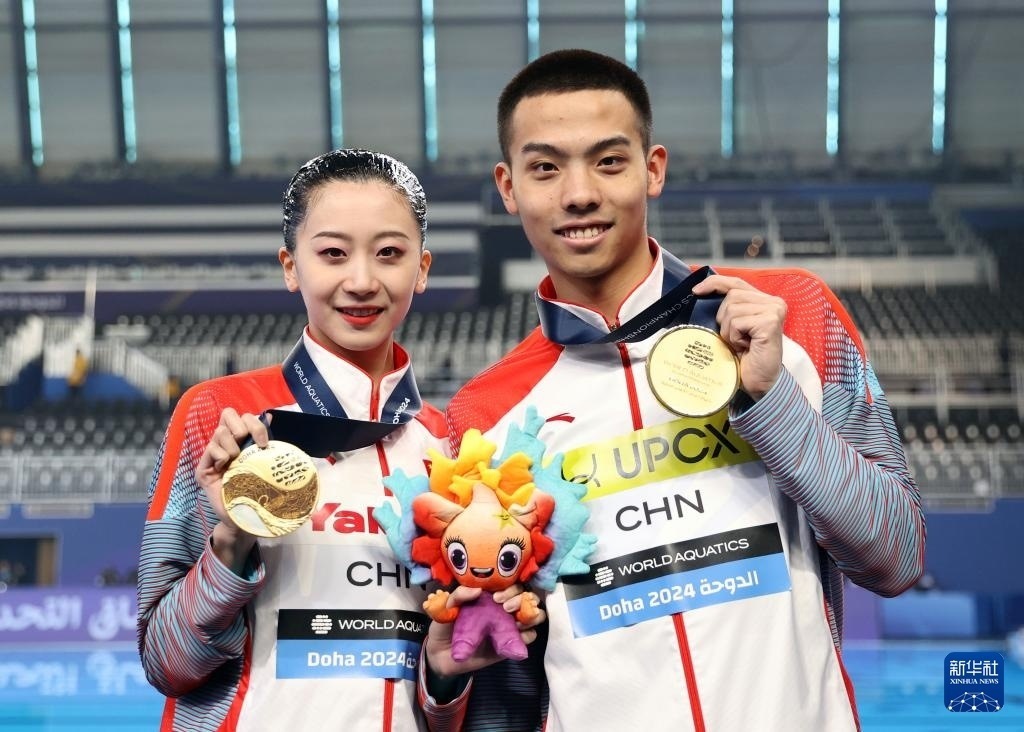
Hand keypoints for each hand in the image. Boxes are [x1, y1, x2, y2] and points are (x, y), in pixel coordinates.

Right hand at [195, 408, 268, 570]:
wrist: (244, 519)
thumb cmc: (257, 491)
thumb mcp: (264, 464)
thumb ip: (265, 441)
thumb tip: (272, 416)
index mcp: (239, 440)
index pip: (242, 416)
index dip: (254, 423)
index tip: (265, 443)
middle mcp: (224, 444)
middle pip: (228, 414)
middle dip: (242, 428)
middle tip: (248, 448)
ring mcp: (212, 455)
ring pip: (219, 432)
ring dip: (233, 446)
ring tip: (237, 463)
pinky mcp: (203, 468)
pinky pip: (211, 449)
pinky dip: (222, 457)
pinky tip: (226, 470)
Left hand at [424, 584, 545, 677]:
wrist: (441, 655)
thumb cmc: (445, 625)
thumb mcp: (446, 607)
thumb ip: (459, 595)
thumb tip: (477, 590)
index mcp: (490, 595)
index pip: (511, 583)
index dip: (510, 587)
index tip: (496, 597)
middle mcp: (504, 608)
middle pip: (527, 596)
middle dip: (521, 599)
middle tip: (505, 608)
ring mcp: (509, 626)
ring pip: (534, 614)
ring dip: (531, 615)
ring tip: (516, 622)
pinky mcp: (511, 644)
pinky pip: (530, 637)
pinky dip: (529, 634)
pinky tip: (518, 635)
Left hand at [692, 274, 786, 399]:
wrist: (759, 383)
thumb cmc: (745, 358)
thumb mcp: (732, 328)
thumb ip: (728, 310)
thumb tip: (700, 293)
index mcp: (765, 300)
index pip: (736, 282)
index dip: (715, 283)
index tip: (696, 291)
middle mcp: (774, 302)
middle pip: (731, 295)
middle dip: (723, 319)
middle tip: (734, 339)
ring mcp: (774, 310)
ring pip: (731, 308)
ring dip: (729, 330)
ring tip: (740, 344)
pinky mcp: (770, 321)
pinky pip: (737, 322)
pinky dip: (734, 336)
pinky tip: (745, 347)